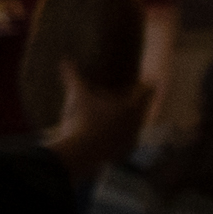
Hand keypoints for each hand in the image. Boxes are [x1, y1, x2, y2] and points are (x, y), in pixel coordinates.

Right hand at [40, 59, 146, 181]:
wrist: (81, 153)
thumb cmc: (82, 120)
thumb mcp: (78, 96)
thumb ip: (73, 76)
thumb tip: (64, 60)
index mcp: (131, 107)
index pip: (148, 90)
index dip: (144, 83)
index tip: (139, 80)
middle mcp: (137, 123)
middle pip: (144, 107)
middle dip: (135, 101)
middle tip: (124, 95)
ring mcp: (132, 139)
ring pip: (137, 125)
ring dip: (129, 120)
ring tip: (114, 115)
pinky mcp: (125, 152)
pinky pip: (128, 140)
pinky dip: (121, 136)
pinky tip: (110, 134)